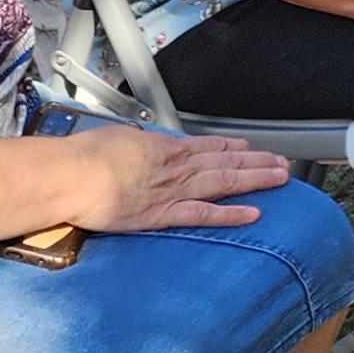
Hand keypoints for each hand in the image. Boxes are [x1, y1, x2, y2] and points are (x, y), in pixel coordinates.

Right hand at [55, 123, 293, 233]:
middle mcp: (175, 167)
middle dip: (256, 163)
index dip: (233, 148)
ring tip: (279, 179)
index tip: (251, 149)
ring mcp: (172, 190)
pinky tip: (252, 213)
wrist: (71, 176)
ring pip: (223, 182)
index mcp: (163, 148)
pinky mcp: (162, 215)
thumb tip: (143, 145)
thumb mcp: (118, 138)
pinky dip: (229, 214)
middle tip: (282, 162)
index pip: (207, 147)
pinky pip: (203, 214)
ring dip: (255, 180)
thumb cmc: (85, 156)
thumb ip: (138, 145)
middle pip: (225, 163)